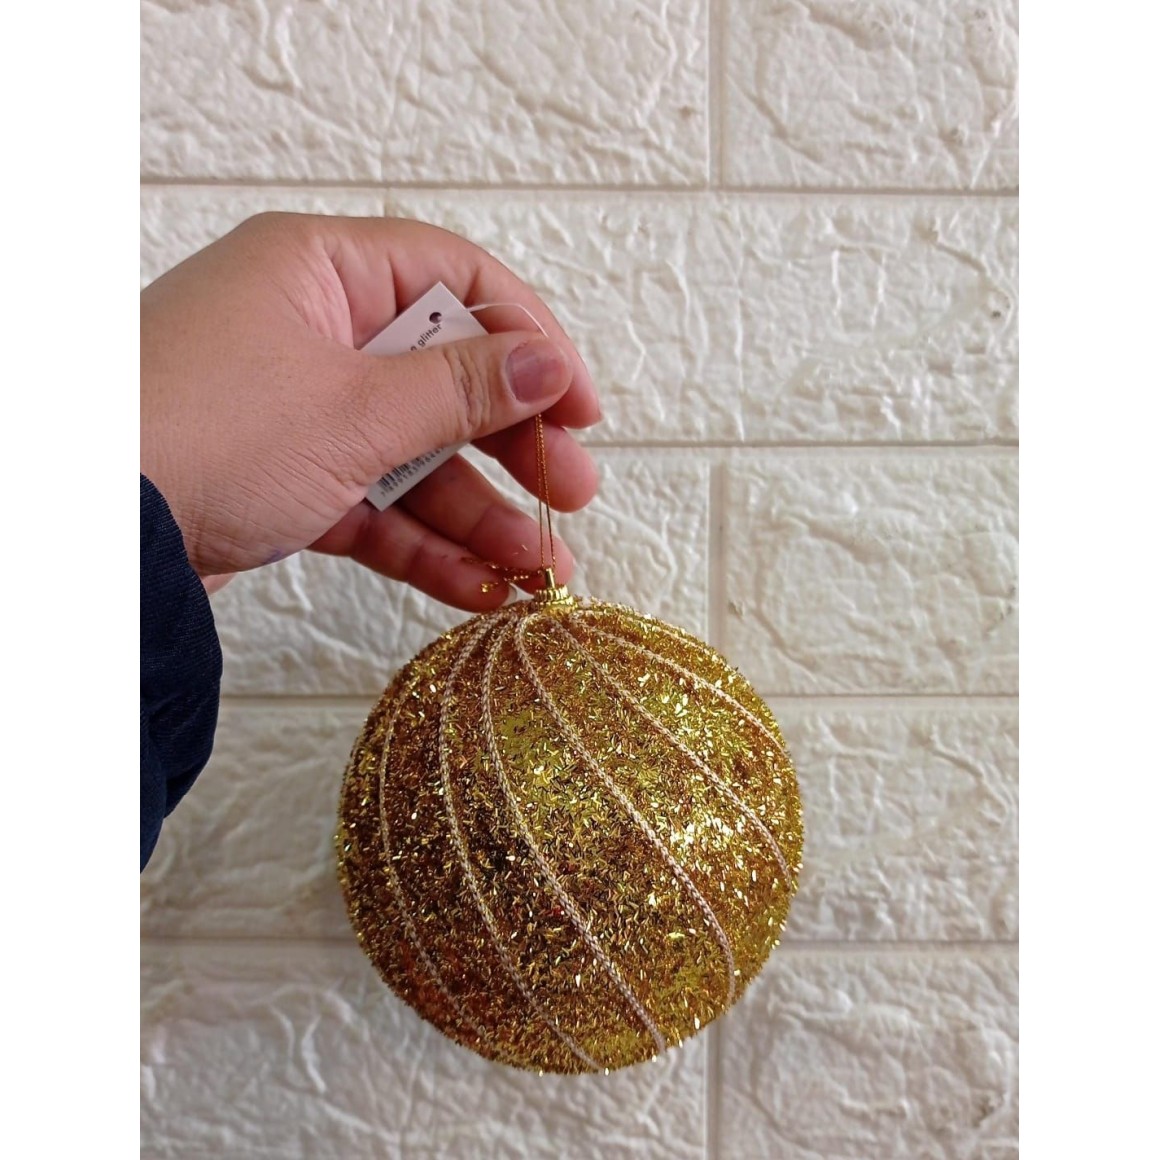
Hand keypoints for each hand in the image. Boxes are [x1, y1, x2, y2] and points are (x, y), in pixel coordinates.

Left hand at [140, 213, 599, 608]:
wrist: (86, 536)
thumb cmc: (201, 431)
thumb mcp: (353, 406)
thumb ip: (460, 388)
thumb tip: (546, 364)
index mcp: (322, 271)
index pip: (456, 281)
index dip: (529, 339)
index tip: (578, 403)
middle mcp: (311, 333)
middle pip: (444, 379)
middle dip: (514, 445)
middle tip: (573, 491)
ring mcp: (297, 412)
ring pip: (414, 456)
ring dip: (479, 514)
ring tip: (542, 566)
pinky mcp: (283, 482)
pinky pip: (374, 506)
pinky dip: (424, 546)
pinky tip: (480, 586)